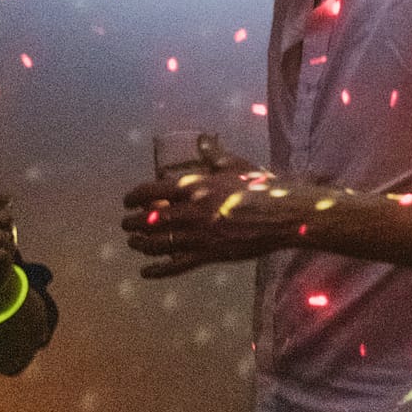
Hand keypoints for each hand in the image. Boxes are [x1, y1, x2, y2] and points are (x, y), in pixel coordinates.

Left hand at [121, 166, 296, 276]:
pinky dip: (158, 270)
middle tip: (127, 224)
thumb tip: (202, 139)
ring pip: (157, 243)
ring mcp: (198, 236)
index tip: (128, 201)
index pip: (151, 191)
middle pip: (149, 219)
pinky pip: (176, 265)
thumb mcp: (237, 166)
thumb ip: (215, 155)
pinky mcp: (209, 254)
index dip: (133, 197)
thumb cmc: (263, 188)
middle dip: (132, 223)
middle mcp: (191, 212)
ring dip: (140, 244)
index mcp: (195, 187)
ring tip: (134, 243)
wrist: (285, 215)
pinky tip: (146, 272)